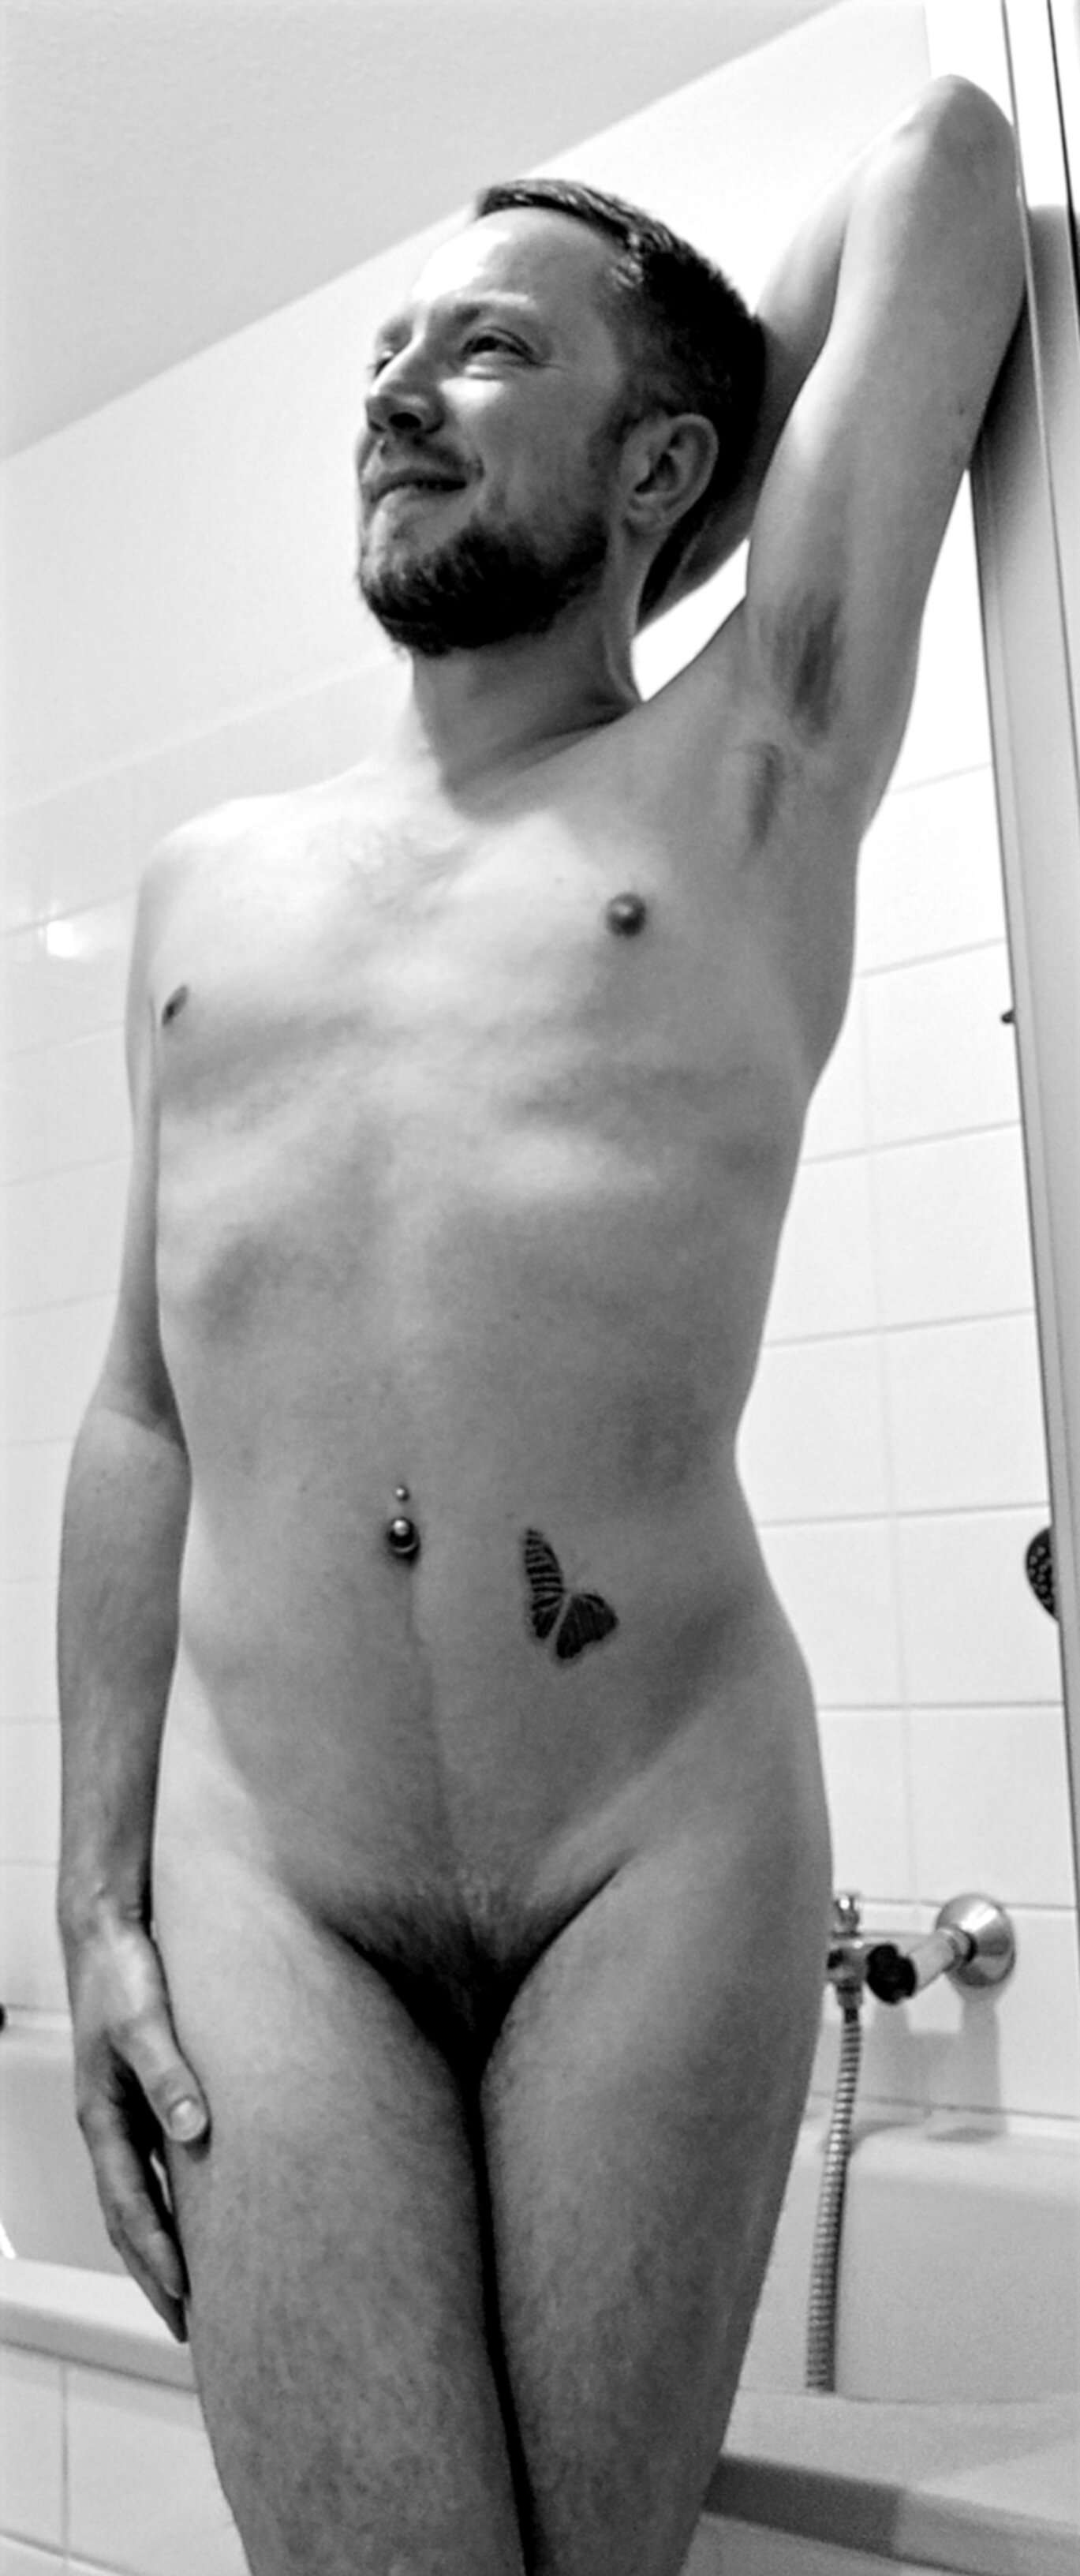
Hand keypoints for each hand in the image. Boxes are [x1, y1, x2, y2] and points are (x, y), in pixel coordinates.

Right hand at [61, 1909, 209, 2340]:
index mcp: (102, 2118)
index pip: (131, 2207)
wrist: (107, 1929)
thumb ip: (170, 2073)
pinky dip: (173, 2205)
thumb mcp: (145, 2021)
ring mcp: (123, 2116)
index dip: (159, 2256)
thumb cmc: (121, 1972)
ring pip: (140, 2199)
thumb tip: (196, 2128)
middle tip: (189, 2329)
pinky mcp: (142, 2097)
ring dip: (163, 2248)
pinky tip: (201, 2220)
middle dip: (156, 2276)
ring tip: (195, 2295)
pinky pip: (154, 2169)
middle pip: (129, 2219)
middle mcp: (110, 2125)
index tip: (189, 2300)